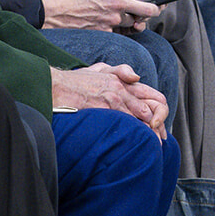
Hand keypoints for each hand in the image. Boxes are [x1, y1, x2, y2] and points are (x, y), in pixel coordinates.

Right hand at [41, 0, 163, 31]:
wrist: (54, 12)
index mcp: (118, 1)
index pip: (148, 8)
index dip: (156, 7)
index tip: (160, 6)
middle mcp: (116, 17)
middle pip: (138, 17)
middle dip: (137, 12)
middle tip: (128, 5)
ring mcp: (109, 28)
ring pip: (127, 24)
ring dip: (124, 18)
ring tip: (109, 9)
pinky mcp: (102, 35)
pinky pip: (115, 31)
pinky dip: (113, 26)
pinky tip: (102, 18)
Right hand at [51, 62, 169, 139]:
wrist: (54, 86)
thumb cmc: (75, 81)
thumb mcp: (100, 69)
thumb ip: (120, 71)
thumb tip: (136, 77)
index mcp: (123, 81)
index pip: (152, 96)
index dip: (160, 112)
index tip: (160, 126)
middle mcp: (121, 89)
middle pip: (148, 110)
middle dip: (156, 127)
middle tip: (160, 141)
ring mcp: (112, 99)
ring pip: (138, 117)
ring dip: (146, 132)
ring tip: (153, 146)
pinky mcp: (102, 109)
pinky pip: (122, 122)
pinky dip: (131, 132)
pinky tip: (135, 142)